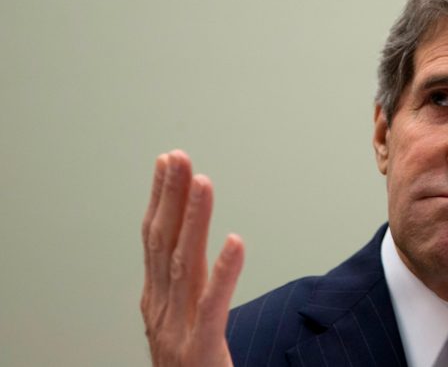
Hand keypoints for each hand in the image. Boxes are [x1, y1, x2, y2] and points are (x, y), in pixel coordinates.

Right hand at [141, 150, 244, 365]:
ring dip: (193, 222)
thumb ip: (183, 286)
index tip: (168, 162)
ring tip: (202, 183)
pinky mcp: (201, 351)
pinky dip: (223, 273)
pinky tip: (236, 242)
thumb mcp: (177, 322)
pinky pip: (212, 307)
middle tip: (178, 157)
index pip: (154, 239)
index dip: (160, 199)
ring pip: (185, 266)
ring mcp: (177, 331)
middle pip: (163, 244)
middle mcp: (161, 310)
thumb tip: (187, 245)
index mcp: (156, 300)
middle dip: (170, 197)